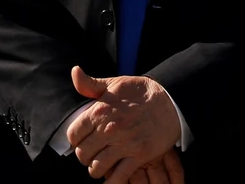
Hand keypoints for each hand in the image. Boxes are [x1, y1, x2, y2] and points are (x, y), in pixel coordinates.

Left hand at [67, 66, 181, 183]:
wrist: (170, 100)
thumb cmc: (140, 92)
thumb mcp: (114, 83)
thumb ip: (90, 84)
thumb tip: (74, 71)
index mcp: (99, 112)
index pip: (73, 135)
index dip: (75, 140)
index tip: (81, 141)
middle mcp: (108, 129)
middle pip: (82, 155)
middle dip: (84, 157)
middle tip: (91, 154)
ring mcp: (124, 144)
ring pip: (96, 168)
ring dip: (96, 169)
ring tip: (101, 165)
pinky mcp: (139, 156)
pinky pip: (118, 178)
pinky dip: (111, 182)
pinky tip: (111, 178)